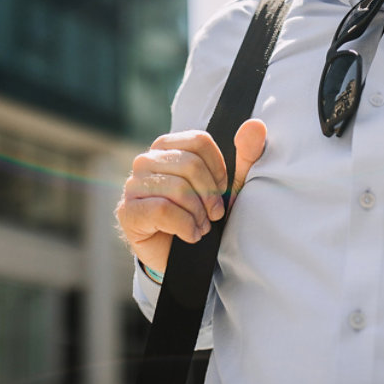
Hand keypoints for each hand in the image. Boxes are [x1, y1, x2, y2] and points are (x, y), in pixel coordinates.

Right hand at [115, 119, 267, 276]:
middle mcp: (145, 161)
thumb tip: (255, 125)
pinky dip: (185, 226)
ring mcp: (133, 185)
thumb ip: (246, 155)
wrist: (184, 259)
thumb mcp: (230, 186)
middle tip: (214, 215)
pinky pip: (163, 210)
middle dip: (210, 195)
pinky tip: (190, 235)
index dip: (218, 169)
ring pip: (177, 188)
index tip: (221, 191)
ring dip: (198, 214)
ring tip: (201, 227)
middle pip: (190, 165)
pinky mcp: (128, 211)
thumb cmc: (203, 215)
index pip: (199, 141)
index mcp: (167, 147)